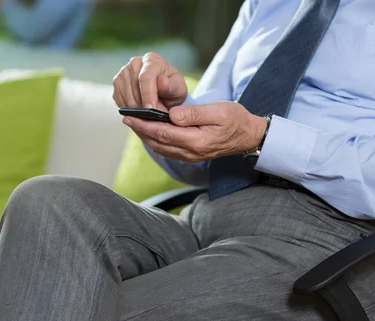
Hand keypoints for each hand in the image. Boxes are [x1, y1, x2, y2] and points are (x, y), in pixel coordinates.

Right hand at [112, 52, 187, 110]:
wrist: (163, 92)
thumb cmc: (172, 89)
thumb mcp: (178, 89)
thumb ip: (172, 86)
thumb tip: (162, 81)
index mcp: (151, 60)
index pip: (145, 77)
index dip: (148, 95)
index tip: (151, 108)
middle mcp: (134, 63)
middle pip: (134, 89)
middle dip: (144, 106)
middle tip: (154, 116)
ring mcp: (123, 73)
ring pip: (126, 97)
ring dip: (137, 110)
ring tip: (149, 115)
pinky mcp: (117, 85)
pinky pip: (120, 102)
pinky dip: (130, 110)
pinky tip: (140, 111)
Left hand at [123, 102, 267, 161]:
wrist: (248, 137)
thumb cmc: (235, 120)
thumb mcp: (219, 112)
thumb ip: (194, 114)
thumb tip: (172, 114)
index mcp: (196, 140)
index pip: (163, 133)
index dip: (144, 125)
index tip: (130, 116)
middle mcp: (190, 152)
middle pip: (158, 142)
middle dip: (140, 130)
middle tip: (126, 118)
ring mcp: (190, 155)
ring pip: (160, 147)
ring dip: (145, 136)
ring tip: (134, 123)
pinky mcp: (190, 155)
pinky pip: (167, 149)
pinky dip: (155, 140)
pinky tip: (149, 132)